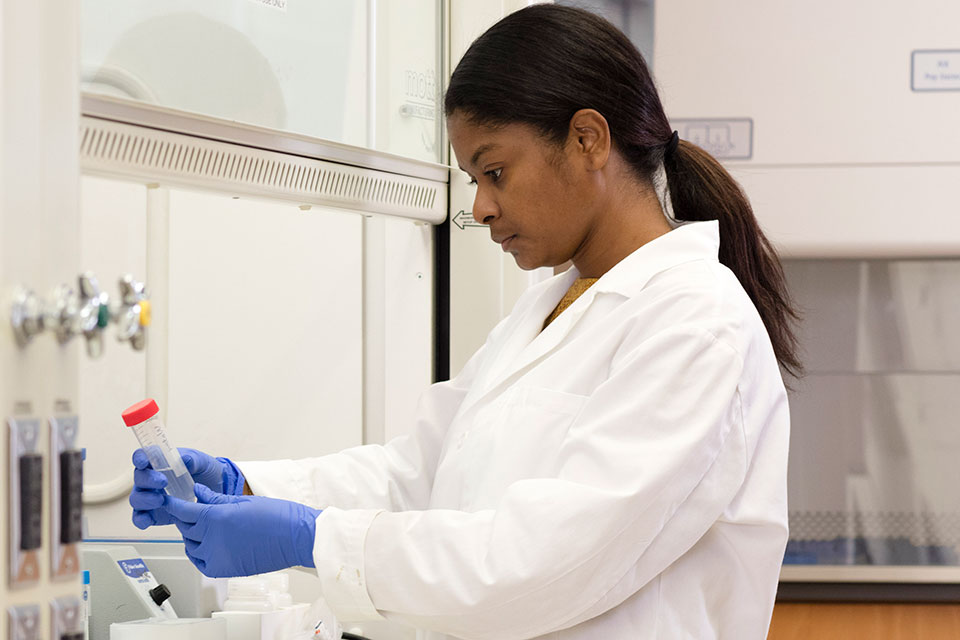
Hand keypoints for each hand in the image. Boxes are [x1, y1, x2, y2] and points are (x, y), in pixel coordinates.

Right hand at [130, 447, 244, 528]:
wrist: (214, 492)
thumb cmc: (203, 472)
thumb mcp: (202, 463)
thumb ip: (193, 460)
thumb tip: (184, 459)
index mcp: (158, 461)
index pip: (143, 456)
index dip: (140, 457)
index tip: (144, 461)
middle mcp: (150, 479)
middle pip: (139, 478)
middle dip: (148, 479)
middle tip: (163, 482)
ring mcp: (149, 497)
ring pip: (136, 498)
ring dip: (145, 499)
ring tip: (161, 500)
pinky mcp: (153, 514)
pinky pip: (140, 518)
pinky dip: (140, 520)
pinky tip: (147, 521)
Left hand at [164, 484, 320, 577]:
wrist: (297, 538)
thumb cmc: (278, 516)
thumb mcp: (244, 501)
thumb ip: (216, 499)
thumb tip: (198, 492)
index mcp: (216, 517)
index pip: (184, 511)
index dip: (174, 505)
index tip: (169, 501)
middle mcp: (212, 538)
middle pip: (185, 528)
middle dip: (185, 518)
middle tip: (190, 511)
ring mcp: (217, 556)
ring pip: (190, 546)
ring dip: (191, 536)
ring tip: (202, 527)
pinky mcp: (224, 569)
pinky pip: (201, 562)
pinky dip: (198, 554)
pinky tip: (206, 545)